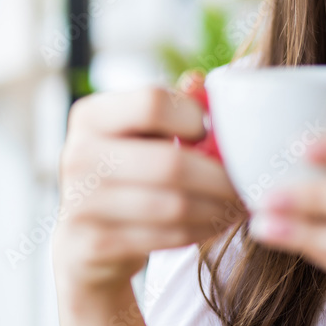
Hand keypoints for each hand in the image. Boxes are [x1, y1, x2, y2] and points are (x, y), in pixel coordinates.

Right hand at [51, 84, 246, 295]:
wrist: (85, 241)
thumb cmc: (127, 172)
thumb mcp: (142, 133)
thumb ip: (174, 106)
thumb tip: (202, 81)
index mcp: (91, 115)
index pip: (152, 102)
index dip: (193, 117)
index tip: (209, 134)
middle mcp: (78, 155)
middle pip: (170, 163)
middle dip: (220, 177)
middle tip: (247, 183)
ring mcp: (81, 203)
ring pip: (174, 205)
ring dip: (217, 207)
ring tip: (237, 204)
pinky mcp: (94, 245)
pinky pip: (166, 236)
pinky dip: (200, 231)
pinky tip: (215, 224)